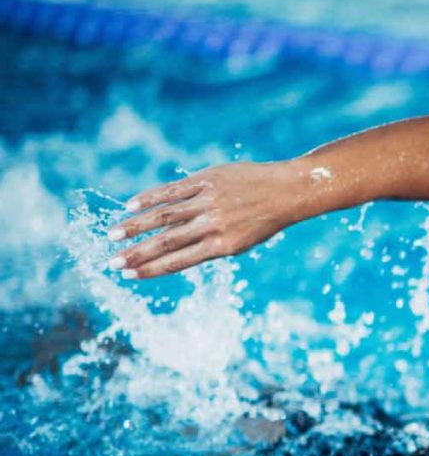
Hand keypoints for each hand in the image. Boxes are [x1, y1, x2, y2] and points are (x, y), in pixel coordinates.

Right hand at [109, 161, 307, 278]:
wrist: (288, 191)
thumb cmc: (264, 219)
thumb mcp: (242, 240)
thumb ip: (210, 244)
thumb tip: (175, 247)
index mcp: (223, 246)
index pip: (179, 261)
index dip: (152, 269)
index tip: (129, 275)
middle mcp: (213, 225)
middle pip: (167, 242)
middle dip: (137, 254)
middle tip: (112, 262)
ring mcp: (209, 202)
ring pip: (165, 216)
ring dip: (136, 226)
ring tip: (113, 234)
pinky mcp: (207, 180)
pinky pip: (174, 190)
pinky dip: (151, 198)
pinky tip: (131, 205)